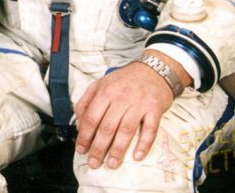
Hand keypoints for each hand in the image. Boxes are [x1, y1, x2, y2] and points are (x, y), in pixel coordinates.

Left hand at [74, 51, 186, 168]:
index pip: (91, 117)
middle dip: (98, 148)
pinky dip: (144, 144)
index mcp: (104, 92)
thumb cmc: (124, 81)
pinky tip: (137, 156)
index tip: (81, 150)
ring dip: (118, 150)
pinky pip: (149, 130)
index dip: (84, 136)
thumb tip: (80, 124)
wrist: (154, 70)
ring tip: (112, 164)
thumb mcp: (100, 84)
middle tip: (94, 163)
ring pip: (126, 131)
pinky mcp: (155, 110)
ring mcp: (138, 104)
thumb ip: (87, 102)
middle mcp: (120, 98)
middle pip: (107, 127)